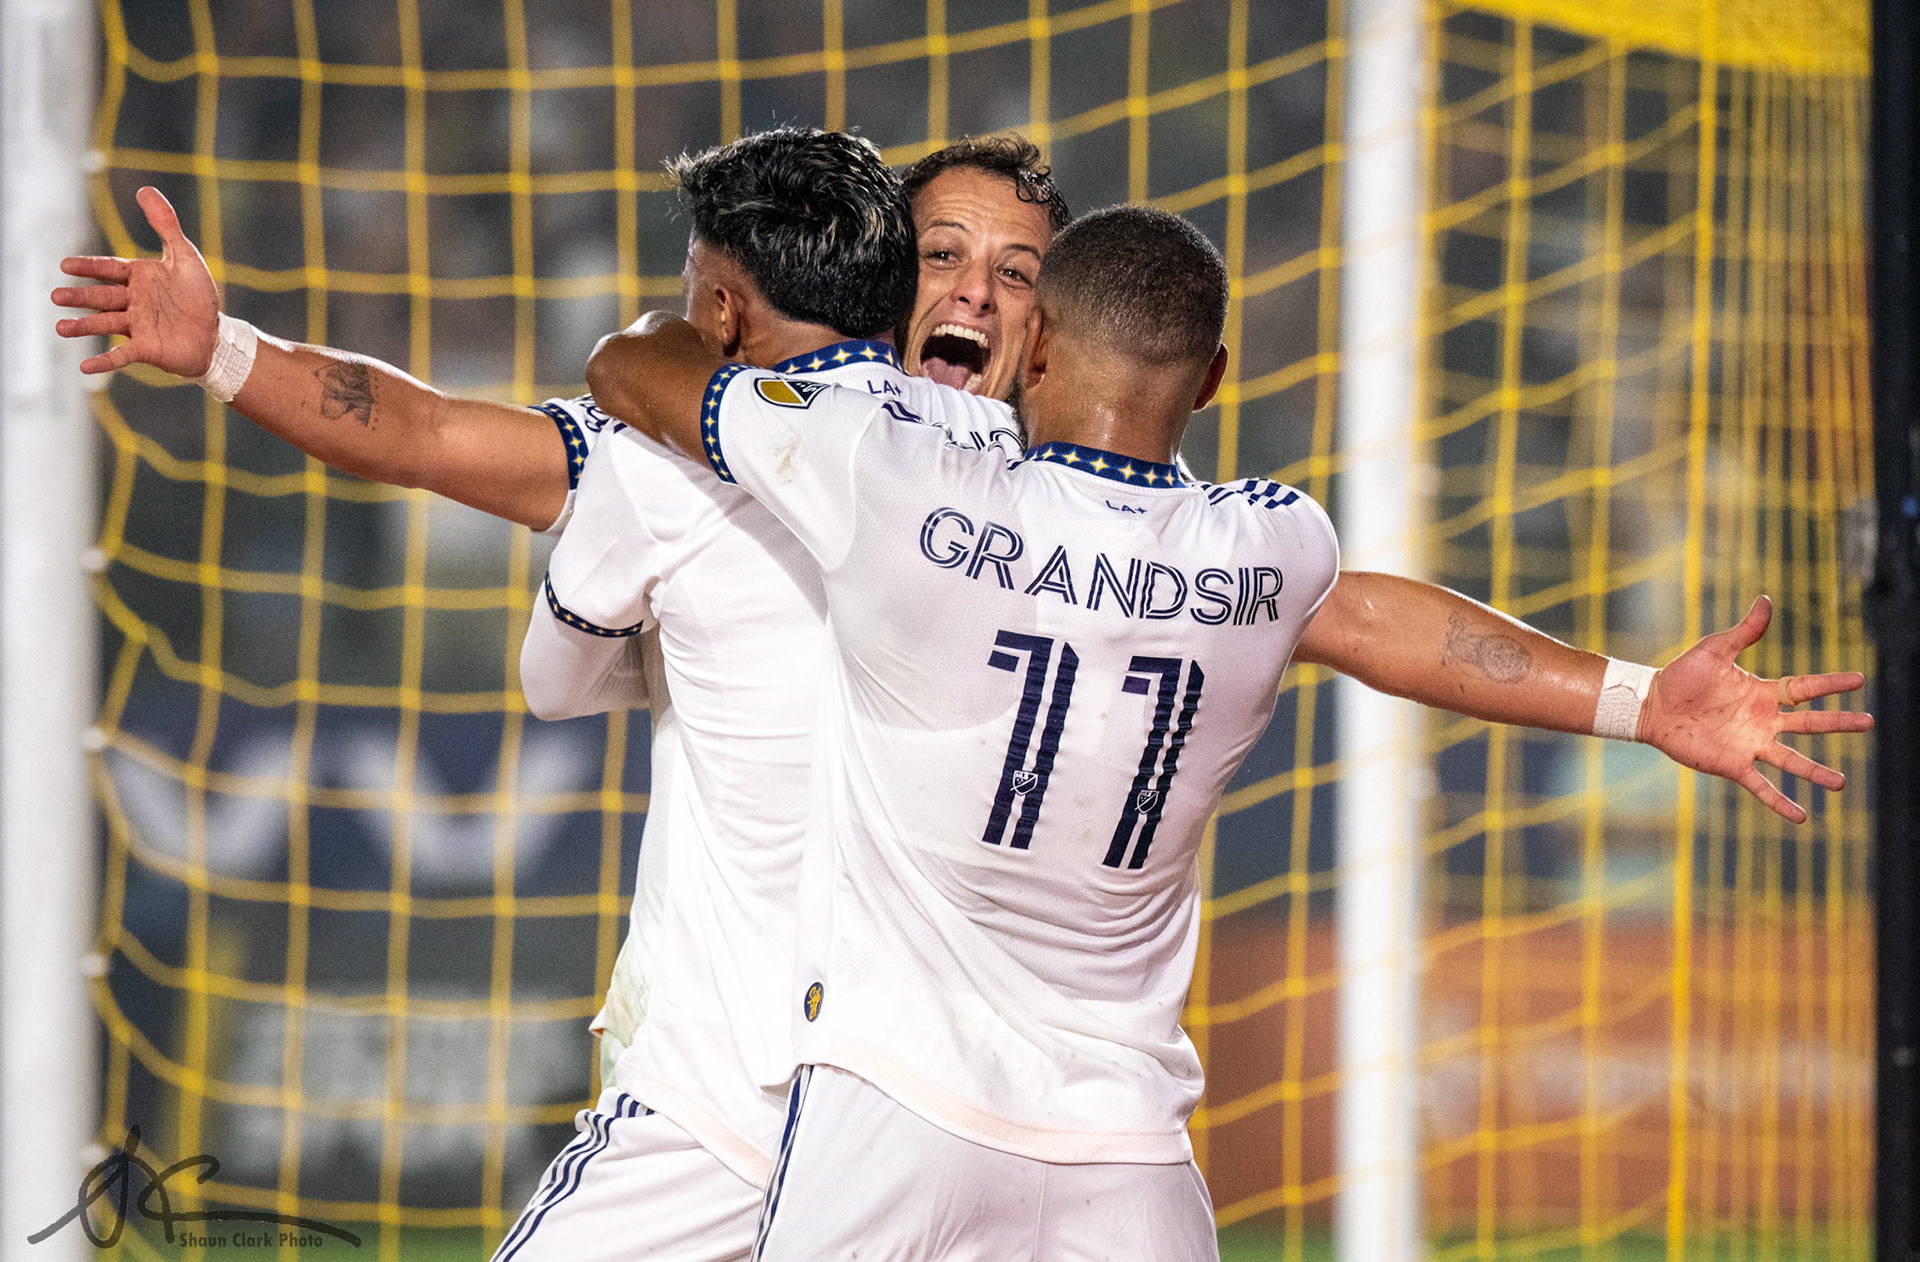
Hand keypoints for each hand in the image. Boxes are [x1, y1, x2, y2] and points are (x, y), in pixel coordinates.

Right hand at [52, 186, 219, 377]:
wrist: (216, 335)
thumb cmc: (199, 296)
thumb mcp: (185, 256)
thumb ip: (165, 225)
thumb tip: (145, 189)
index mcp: (139, 278)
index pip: (108, 269)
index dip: (89, 267)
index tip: (66, 265)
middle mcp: (133, 301)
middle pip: (102, 297)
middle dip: (80, 297)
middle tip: (56, 296)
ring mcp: (137, 326)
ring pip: (105, 324)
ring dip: (83, 326)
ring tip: (60, 327)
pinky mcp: (147, 349)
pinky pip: (122, 355)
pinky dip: (105, 362)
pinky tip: (85, 368)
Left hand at [1639, 595, 1871, 823]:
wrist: (1651, 704)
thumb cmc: (1681, 676)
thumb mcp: (1715, 649)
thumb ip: (1743, 632)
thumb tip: (1766, 600)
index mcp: (1762, 693)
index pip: (1805, 688)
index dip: (1831, 684)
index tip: (1860, 680)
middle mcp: (1762, 721)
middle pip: (1809, 724)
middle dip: (1838, 724)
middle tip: (1868, 723)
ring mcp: (1749, 744)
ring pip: (1791, 761)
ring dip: (1816, 773)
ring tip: (1841, 784)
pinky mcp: (1732, 764)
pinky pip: (1761, 786)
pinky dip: (1780, 801)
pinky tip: (1801, 817)